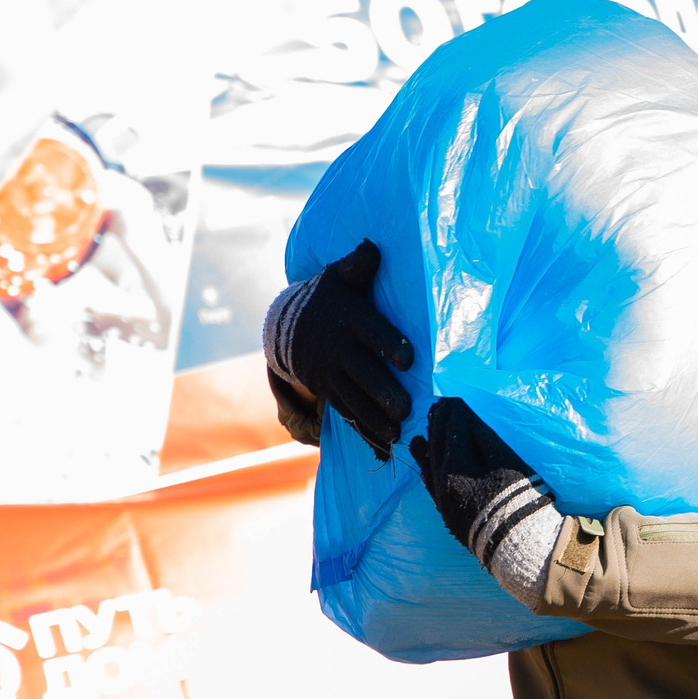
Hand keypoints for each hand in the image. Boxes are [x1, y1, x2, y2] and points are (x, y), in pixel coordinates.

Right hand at [264, 240, 414, 455]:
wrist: (288, 326)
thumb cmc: (329, 297)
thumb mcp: (339, 277)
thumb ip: (358, 265)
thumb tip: (372, 248)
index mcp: (350, 320)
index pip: (371, 333)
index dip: (389, 346)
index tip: (409, 358)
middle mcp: (340, 351)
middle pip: (363, 374)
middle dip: (383, 393)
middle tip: (405, 408)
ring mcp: (332, 375)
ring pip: (356, 400)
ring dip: (376, 420)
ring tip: (397, 435)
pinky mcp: (330, 393)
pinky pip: (348, 415)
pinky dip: (365, 433)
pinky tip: (383, 450)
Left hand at [411, 397, 563, 608]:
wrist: (523, 547)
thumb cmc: (521, 501)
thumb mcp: (507, 464)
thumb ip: (484, 439)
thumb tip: (466, 417)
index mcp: (456, 471)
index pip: (451, 434)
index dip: (453, 414)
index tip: (452, 397)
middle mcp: (442, 486)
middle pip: (437, 448)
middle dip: (438, 425)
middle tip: (438, 406)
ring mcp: (443, 503)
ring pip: (430, 467)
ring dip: (429, 445)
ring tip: (425, 429)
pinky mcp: (449, 516)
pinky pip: (431, 486)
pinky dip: (426, 469)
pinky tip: (424, 460)